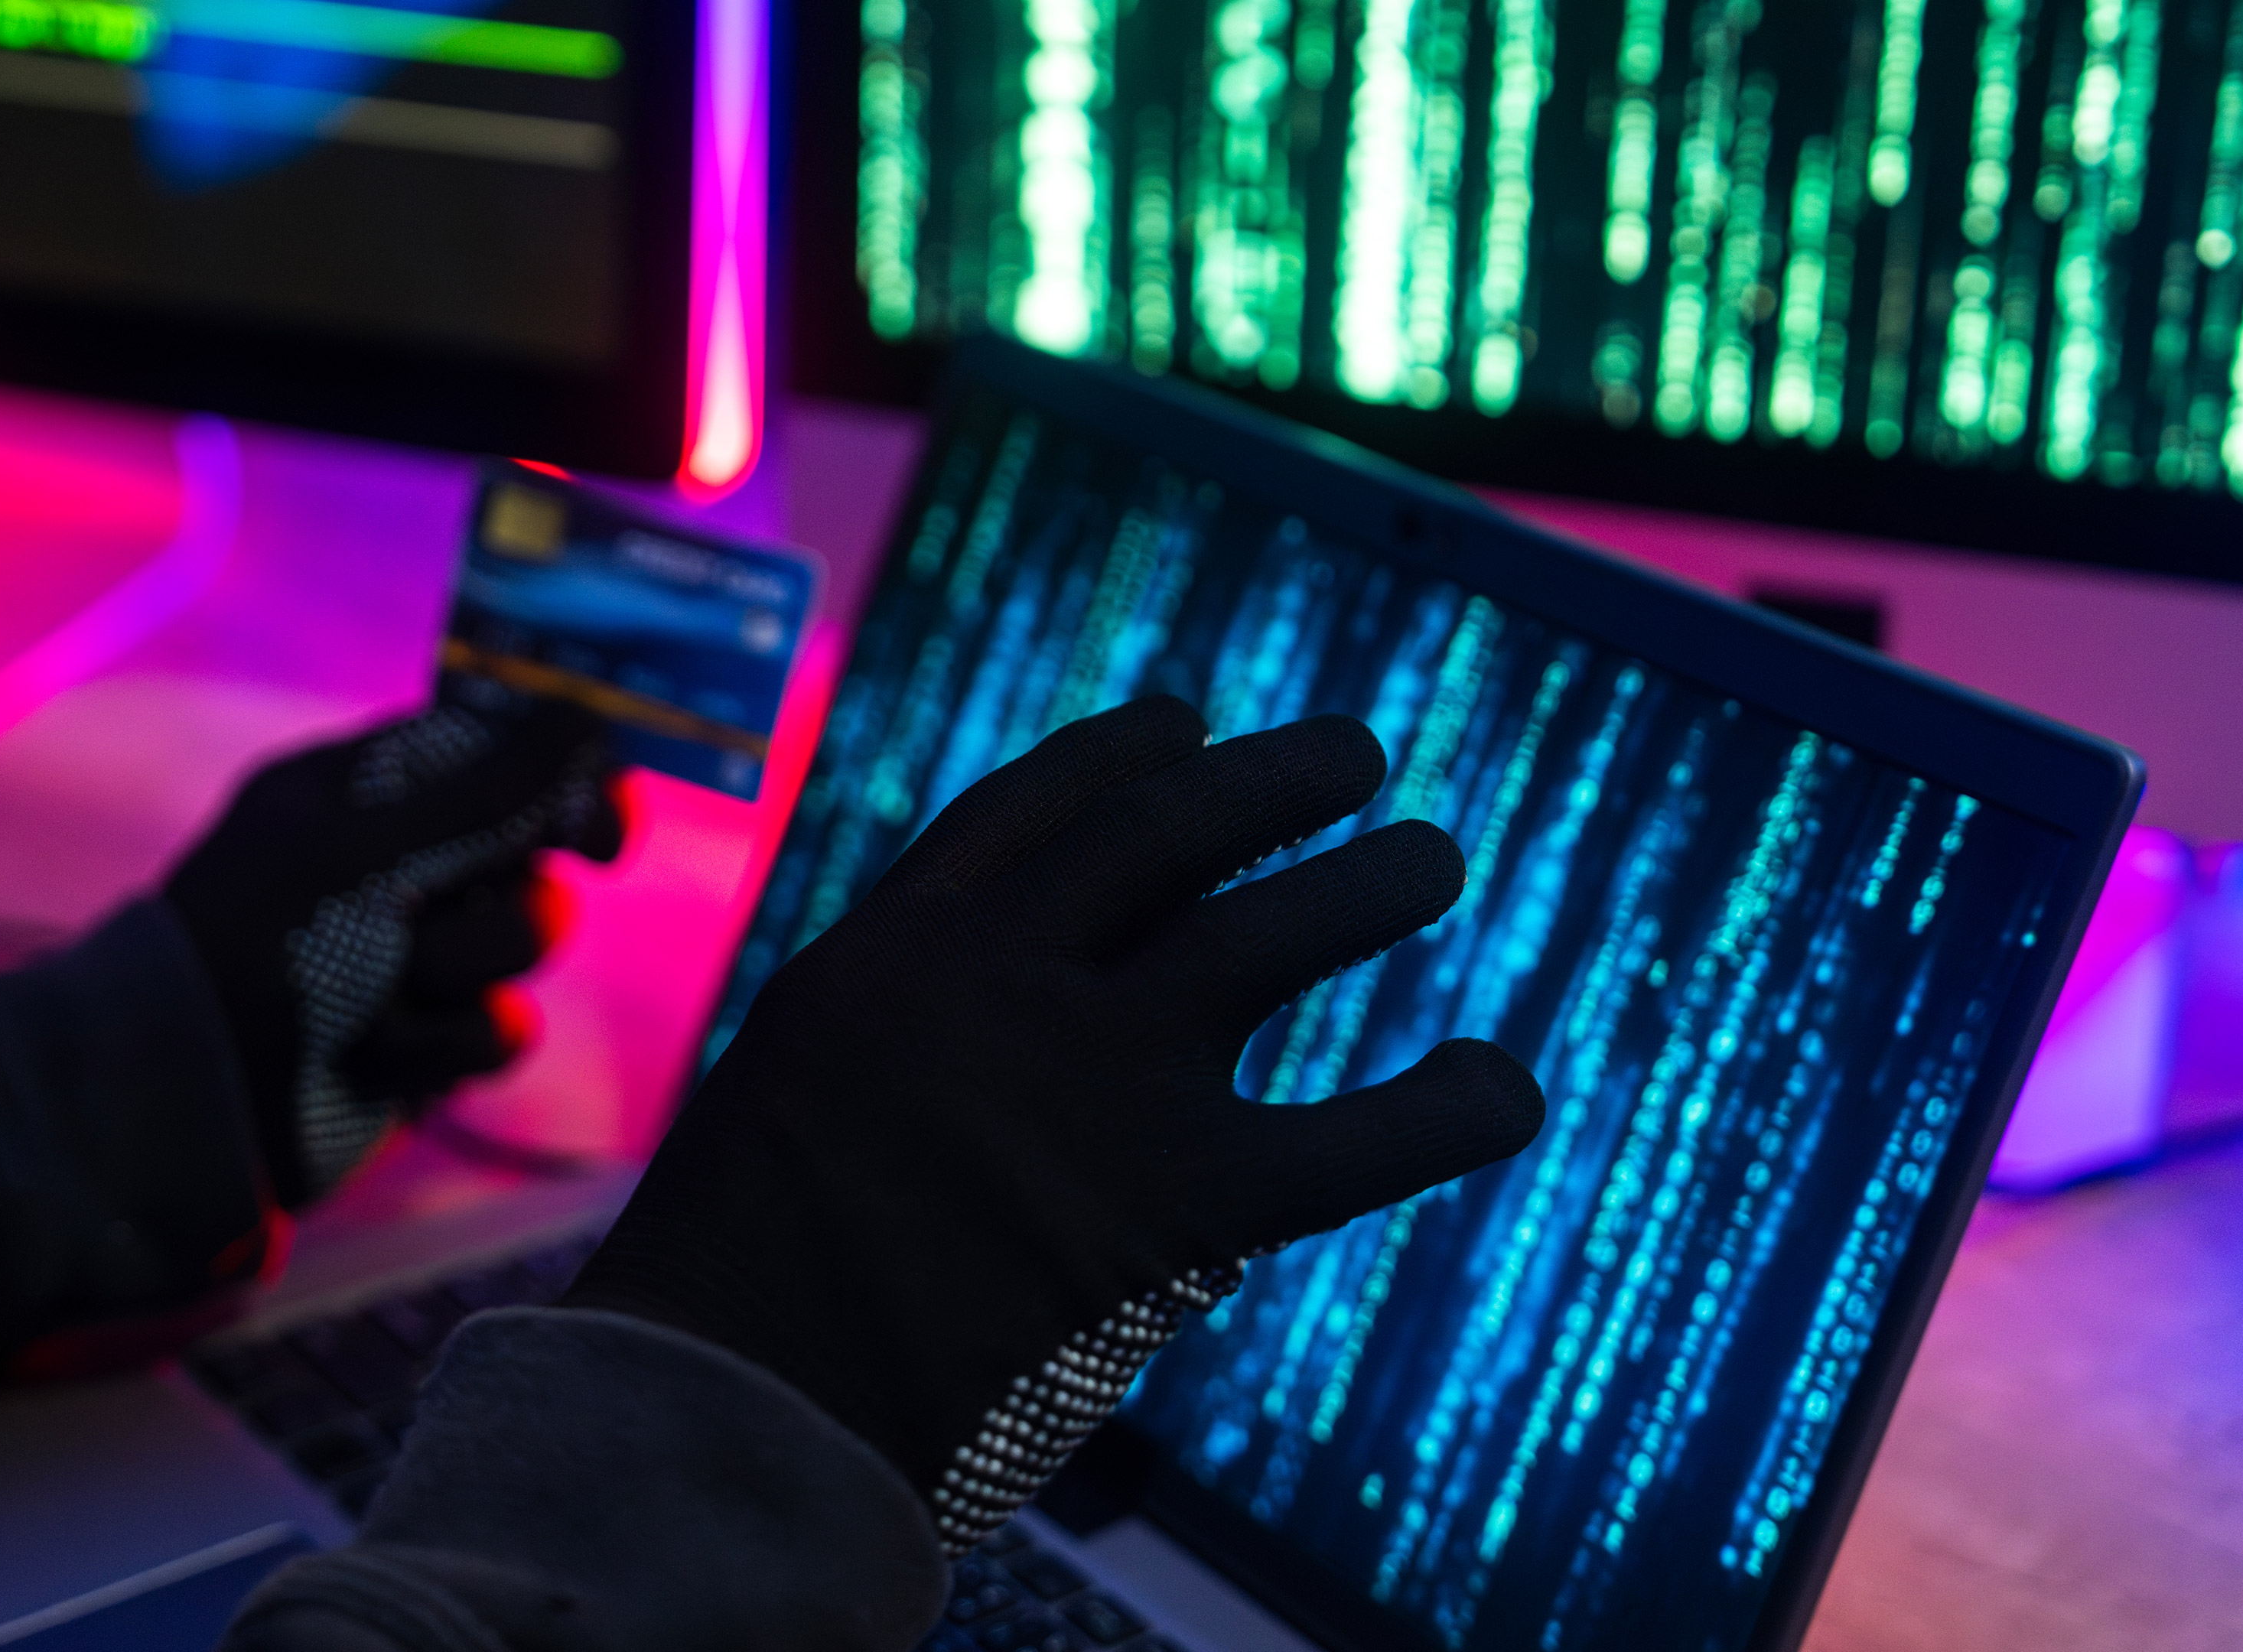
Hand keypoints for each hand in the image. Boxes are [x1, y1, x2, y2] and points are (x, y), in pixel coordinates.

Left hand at [165, 685, 622, 1205]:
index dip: (562, 786)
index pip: (500, 755)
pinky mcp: (432, 1037)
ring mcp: (418, 951)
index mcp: (368, 790)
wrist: (195, 1102)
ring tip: (379, 1002)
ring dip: (461, 976)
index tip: (598, 834)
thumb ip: (490, 791)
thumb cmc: (260, 952)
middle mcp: (400, 861)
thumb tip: (586, 719)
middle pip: (531, 854)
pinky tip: (383, 1057)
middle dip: (494, 903)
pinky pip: (504, 1029)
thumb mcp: (369, 854)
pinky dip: (449, 1046)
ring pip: (525, 944)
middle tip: (426, 924)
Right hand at [563, 696, 1542, 1549]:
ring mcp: (1096, 1077)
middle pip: (1173, 834)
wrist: (738, 1406)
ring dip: (1371, 883)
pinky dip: (1449, 1108)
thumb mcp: (790, 1093)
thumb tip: (986, 1034)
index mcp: (898, 946)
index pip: (1040, 808)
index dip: (1130, 755)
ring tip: (1428, 858)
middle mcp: (1006, 978)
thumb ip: (900, 1039)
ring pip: (1276, 933)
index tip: (1192, 727)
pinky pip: (1358, 1140)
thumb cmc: (739, 1280)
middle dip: (1275, 782)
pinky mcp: (1178, 1203)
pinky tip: (1504, 1087)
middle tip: (1354, 760)